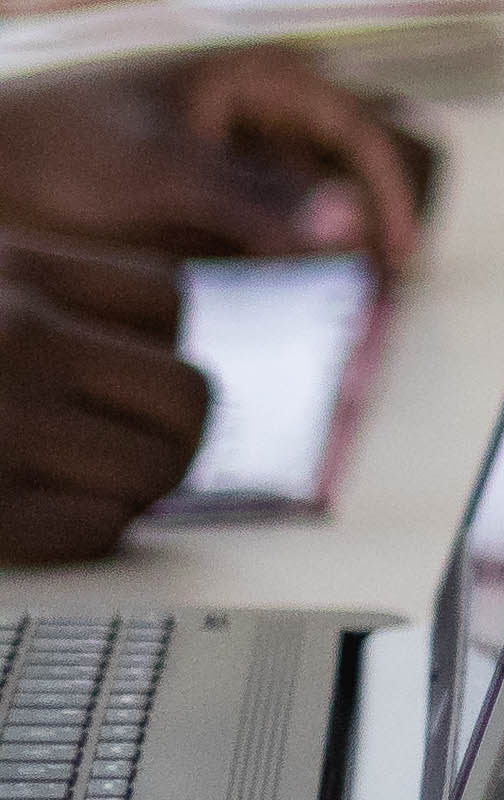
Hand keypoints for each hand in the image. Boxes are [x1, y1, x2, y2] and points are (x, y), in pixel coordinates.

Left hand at [0, 50, 428, 273]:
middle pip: (341, 176)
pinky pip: (268, 239)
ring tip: (323, 313)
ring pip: (309, 213)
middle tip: (364, 299)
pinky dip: (278, 272)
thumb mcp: (160, 171)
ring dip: (319, 262)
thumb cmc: (59, 145)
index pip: (357, 131)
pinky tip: (275, 306)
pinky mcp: (215, 202)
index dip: (388, 195)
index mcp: (263, 77)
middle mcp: (263, 114)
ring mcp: (239, 159)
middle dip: (356, 236)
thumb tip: (349, 226)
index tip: (397, 259)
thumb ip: (256, 199)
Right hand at [0, 249, 202, 558]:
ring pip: (157, 469)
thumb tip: (166, 363)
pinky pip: (98, 530)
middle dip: (169, 434)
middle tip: (118, 451)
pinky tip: (28, 513)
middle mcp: (15, 337)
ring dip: (127, 489)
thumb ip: (50, 303)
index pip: (169, 302)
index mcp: (12, 268)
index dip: (154, 350)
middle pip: (190, 394)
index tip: (110, 380)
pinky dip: (78, 532)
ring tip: (65, 482)